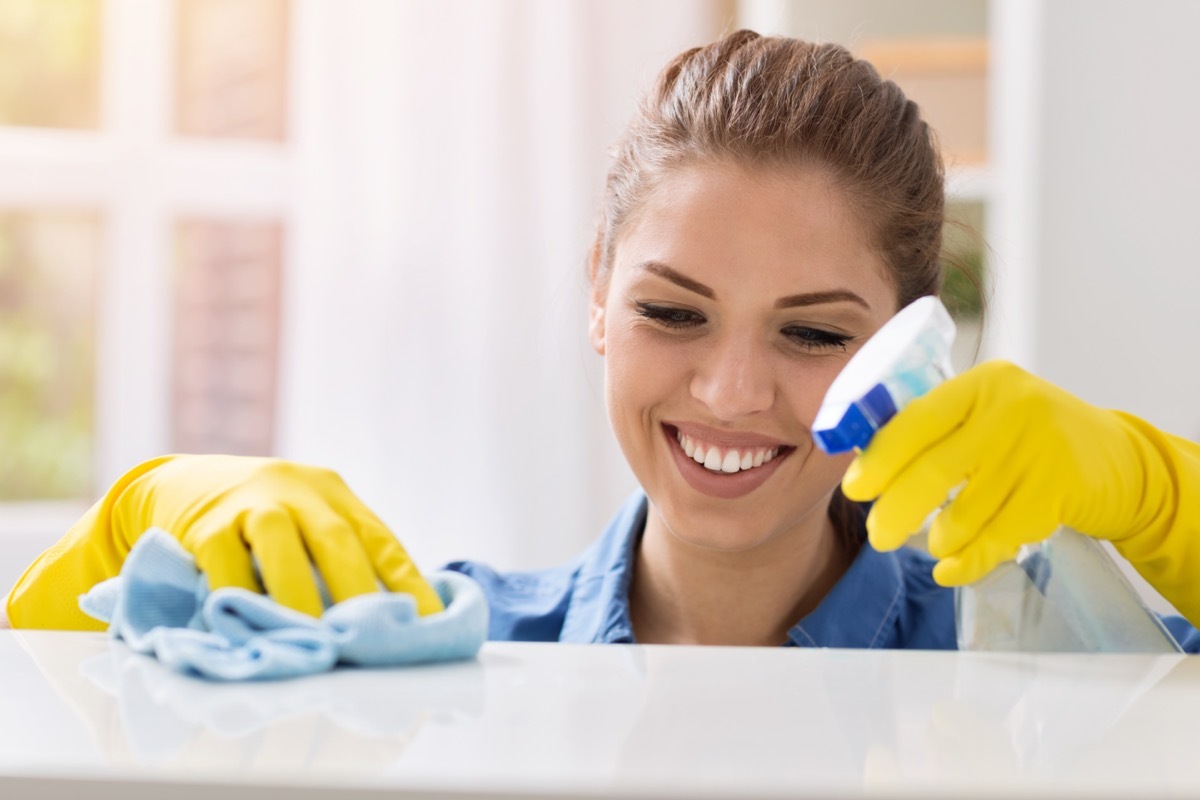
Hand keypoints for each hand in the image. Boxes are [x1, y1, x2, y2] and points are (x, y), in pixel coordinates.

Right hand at [5, 455, 443, 628]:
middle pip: (337, 538)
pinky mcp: (205, 526)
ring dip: (300, 596)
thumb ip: (340, 558)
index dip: (408, 583)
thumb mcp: (306, 521)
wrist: (177, 484)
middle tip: (371, 638)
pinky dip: (240, 597)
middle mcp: (298, 490)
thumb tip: (387, 622)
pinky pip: (224, 564)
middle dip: (358, 590)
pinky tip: (253, 629)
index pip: (381, 540)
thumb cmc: (258, 519)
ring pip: (281, 543)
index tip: (430, 623)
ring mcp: (250, 504)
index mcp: (334, 494)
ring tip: (316, 641)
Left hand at [841, 360, 1199, 623]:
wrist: (1117, 460)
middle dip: (897, 510)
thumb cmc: (1030, 436)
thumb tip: (867, 465)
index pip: (915, 421)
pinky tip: (951, 568)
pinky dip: (968, 561)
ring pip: (965, 513)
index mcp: (981, 384)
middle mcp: (1010, 411)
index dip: (879, 460)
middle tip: (878, 536)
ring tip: (936, 542)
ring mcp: (1038, 452)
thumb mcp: (988, 412)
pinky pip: (997, 539)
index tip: (854, 489)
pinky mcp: (1058, 493)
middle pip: (934, 471)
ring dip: (941, 538)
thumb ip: (938, 428)